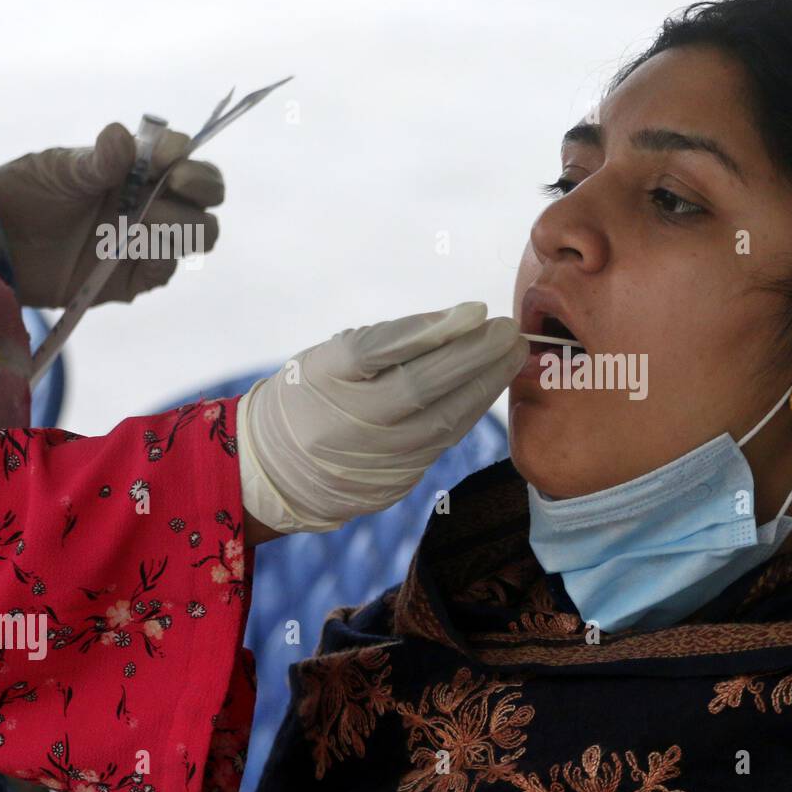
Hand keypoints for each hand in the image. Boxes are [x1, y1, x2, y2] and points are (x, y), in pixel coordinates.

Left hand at [0, 123, 223, 308]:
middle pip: (208, 193)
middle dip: (202, 185)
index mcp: (138, 168)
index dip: (184, 154)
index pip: (183, 156)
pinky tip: (134, 246)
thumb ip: (96, 161)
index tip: (166, 156)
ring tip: (143, 220)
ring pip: (201, 232)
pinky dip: (161, 256)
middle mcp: (153, 201)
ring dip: (181, 223)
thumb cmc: (24, 196)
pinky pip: (168, 268)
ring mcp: (149, 240)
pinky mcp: (138, 277)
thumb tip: (124, 136)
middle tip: (176, 183)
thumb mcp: (56, 170)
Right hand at [237, 302, 527, 534]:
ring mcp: (374, 457)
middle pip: (420, 387)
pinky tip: (492, 386)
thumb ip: (390, 339)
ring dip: (485, 384)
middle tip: (509, 329)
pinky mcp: (395, 482)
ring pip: (442, 420)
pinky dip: (471, 410)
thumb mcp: (333, 356)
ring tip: (513, 353)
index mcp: (324, 379)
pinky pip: (443, 442)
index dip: (430, 330)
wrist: (278, 471)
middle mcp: (348, 422)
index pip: (379, 350)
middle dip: (474, 356)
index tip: (475, 310)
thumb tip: (461, 320)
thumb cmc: (314, 395)